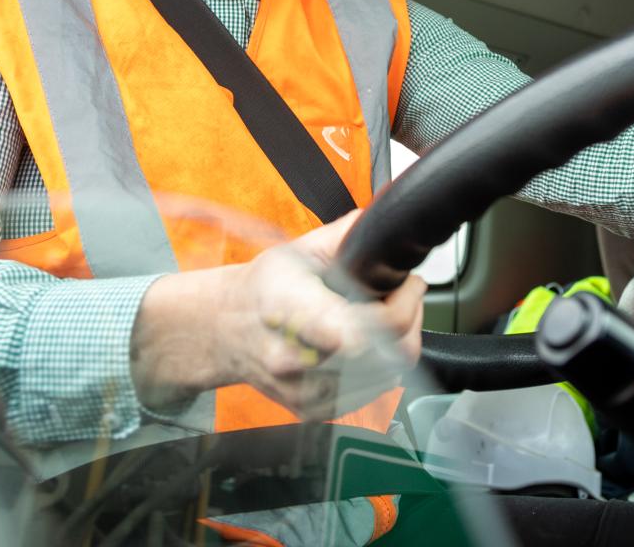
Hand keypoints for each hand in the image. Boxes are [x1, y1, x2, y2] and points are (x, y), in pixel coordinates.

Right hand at [130, 211, 426, 417]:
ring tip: (383, 315)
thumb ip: (345, 236)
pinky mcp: (316, 411)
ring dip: (400, 342)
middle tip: (403, 293)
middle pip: (386, 352)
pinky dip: (384, 366)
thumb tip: (382, 221)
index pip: (355, 332)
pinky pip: (375, 393)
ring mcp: (306, 392)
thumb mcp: (298, 250)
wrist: (225, 331)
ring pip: (389, 375)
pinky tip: (370, 343)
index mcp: (292, 312)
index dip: (397, 308)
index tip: (407, 283)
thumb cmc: (263, 290)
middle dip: (409, 316)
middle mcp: (296, 361)